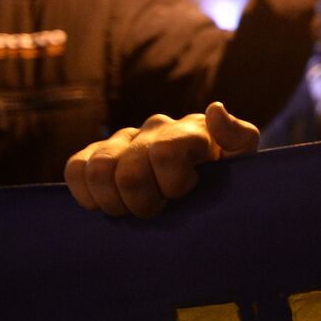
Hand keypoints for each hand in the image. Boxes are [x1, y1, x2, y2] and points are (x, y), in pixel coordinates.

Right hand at [65, 102, 259, 217]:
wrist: (204, 196)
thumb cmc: (227, 182)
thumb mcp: (244, 165)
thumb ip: (238, 137)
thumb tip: (214, 110)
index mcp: (190, 129)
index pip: (164, 153)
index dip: (172, 185)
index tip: (186, 195)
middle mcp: (156, 128)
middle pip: (129, 172)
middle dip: (144, 202)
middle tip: (160, 210)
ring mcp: (124, 140)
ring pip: (98, 170)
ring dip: (115, 202)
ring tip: (136, 209)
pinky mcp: (97, 154)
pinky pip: (76, 168)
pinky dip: (86, 193)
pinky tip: (108, 203)